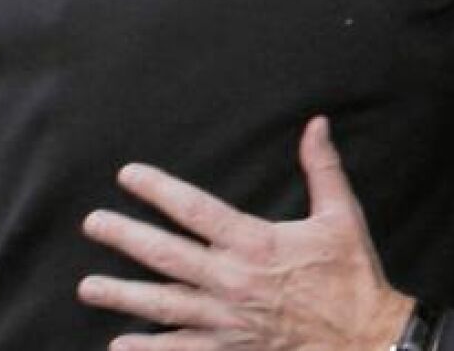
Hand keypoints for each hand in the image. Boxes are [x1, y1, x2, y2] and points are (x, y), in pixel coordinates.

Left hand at [76, 117, 412, 350]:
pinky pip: (180, 350)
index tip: (129, 176)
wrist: (364, 336)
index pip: (196, 210)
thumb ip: (323, 169)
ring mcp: (226, 319)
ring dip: (122, 294)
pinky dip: (147, 350)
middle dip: (126, 237)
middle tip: (94, 223)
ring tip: (88, 286)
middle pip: (167, 254)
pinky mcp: (230, 348)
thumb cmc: (351, 274)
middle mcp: (232, 280)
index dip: (159, 190)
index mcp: (257, 243)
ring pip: (162, 304)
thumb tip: (316, 126)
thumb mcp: (342, 215)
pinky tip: (119, 344)